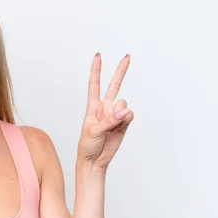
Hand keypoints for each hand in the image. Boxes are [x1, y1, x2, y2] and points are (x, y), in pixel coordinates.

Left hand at [77, 53, 134, 170]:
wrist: (94, 161)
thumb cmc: (87, 145)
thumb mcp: (93, 131)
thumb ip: (109, 120)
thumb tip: (125, 111)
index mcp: (92, 107)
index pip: (94, 85)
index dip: (96, 70)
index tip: (98, 56)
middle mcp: (105, 108)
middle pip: (114, 86)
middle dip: (120, 71)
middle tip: (127, 56)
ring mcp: (115, 115)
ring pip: (124, 104)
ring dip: (120, 114)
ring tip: (111, 127)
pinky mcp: (124, 123)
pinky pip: (129, 115)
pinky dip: (126, 120)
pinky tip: (119, 128)